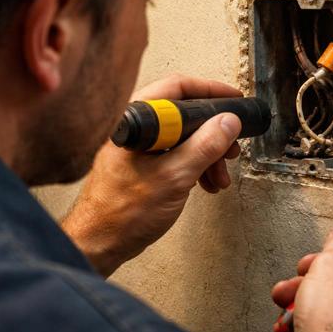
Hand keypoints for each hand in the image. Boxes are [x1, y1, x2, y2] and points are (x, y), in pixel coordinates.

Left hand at [63, 74, 242, 276]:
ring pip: (183, 137)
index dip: (210, 91)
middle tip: (231, 145)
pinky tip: (205, 183)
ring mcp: (138, 147)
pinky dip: (195, 166)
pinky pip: (175, 155)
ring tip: (220, 176)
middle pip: (184, 113)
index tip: (233, 100)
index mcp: (136, 120)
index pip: (177, 87)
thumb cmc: (123, 213)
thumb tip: (229, 122)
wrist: (98, 244)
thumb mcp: (175, 176)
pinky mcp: (142, 165)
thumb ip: (205, 146)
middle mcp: (136, 128)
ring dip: (208, 155)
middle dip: (213, 132)